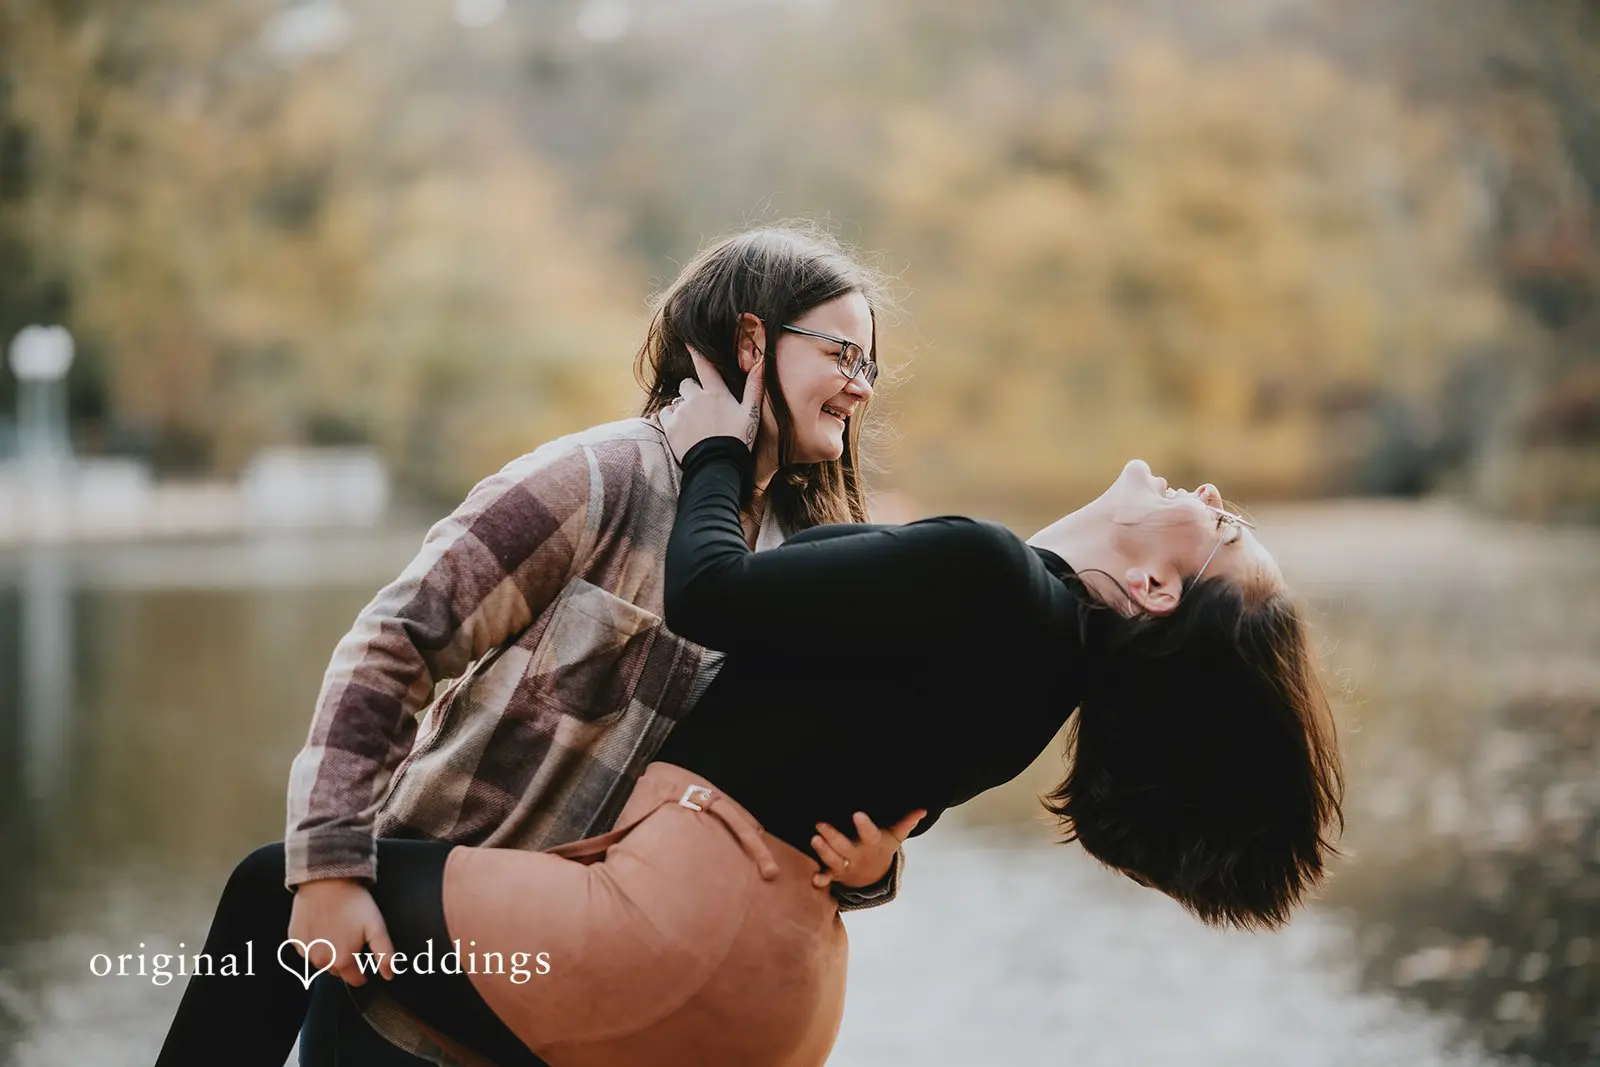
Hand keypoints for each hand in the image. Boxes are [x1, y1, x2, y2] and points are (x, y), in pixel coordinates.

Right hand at [287, 877, 396, 984]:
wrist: (326, 881)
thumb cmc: (354, 903)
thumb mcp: (376, 927)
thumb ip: (384, 954)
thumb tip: (389, 975)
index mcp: (342, 961)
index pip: (355, 979)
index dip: (362, 973)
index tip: (364, 962)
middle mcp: (321, 962)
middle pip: (337, 970)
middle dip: (345, 961)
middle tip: (351, 940)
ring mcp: (305, 951)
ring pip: (321, 961)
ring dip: (329, 953)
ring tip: (336, 931)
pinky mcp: (295, 939)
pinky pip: (307, 948)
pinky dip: (315, 942)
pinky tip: (322, 926)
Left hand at [659, 348, 764, 460]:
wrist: (717, 466)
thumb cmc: (737, 441)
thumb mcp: (751, 414)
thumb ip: (754, 387)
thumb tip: (761, 363)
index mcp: (715, 393)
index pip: (703, 365)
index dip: (696, 352)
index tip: (687, 340)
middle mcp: (696, 398)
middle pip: (687, 384)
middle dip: (692, 393)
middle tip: (702, 410)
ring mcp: (681, 412)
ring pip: (676, 401)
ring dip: (682, 409)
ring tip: (694, 426)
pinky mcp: (670, 426)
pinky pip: (665, 414)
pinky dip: (672, 420)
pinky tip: (683, 432)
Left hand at [811, 809, 925, 888]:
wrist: (873, 876)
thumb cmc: (881, 848)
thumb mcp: (895, 837)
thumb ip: (906, 823)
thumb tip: (923, 809)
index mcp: (871, 844)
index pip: (869, 834)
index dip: (865, 826)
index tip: (858, 815)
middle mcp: (857, 855)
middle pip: (845, 848)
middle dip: (833, 837)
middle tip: (820, 825)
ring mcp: (845, 865)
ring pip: (833, 860)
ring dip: (824, 852)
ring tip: (814, 839)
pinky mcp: (835, 873)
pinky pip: (827, 877)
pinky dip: (821, 880)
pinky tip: (815, 879)